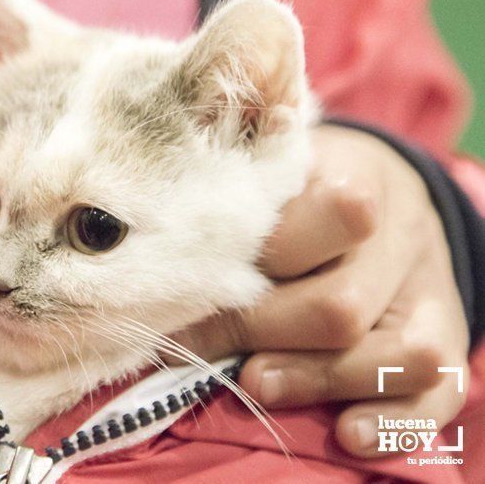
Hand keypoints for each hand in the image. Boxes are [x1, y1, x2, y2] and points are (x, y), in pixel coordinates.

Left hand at [169, 124, 469, 456]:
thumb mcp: (269, 178)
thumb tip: (165, 287)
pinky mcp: (446, 335)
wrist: (382, 192)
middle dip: (259, 334)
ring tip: (256, 383)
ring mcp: (431, 291)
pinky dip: (393, 420)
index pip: (321, 222)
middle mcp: (402, 236)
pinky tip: (346, 433)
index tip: (182, 291)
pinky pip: (439, 391)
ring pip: (400, 354)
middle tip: (197, 345)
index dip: (247, 267)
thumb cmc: (301, 189)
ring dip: (317, 379)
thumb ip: (234, 215)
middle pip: (338, 306)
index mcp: (355, 180)